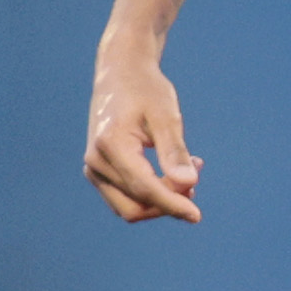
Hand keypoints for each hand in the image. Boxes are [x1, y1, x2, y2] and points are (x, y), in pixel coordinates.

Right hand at [84, 47, 204, 223]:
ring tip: (189, 173)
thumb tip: (188, 183)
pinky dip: (152, 193)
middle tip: (196, 177)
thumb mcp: (166, 115)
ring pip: (130, 207)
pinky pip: (126, 196)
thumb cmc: (146, 90)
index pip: (144, 189)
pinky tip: (174, 174)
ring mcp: (94, 169)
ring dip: (162, 199)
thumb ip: (175, 150)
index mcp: (110, 145)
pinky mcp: (99, 172)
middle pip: (136, 205)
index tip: (197, 215)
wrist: (121, 74)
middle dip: (169, 202)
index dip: (172, 204)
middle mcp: (96, 162)